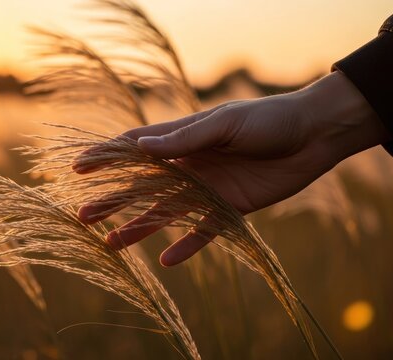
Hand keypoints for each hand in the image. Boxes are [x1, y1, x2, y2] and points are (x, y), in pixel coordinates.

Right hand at [76, 71, 389, 265]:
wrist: (313, 135)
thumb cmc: (267, 119)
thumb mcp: (224, 124)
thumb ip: (185, 138)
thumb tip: (141, 146)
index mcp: (184, 138)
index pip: (136, 149)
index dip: (107, 158)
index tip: (79, 168)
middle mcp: (189, 165)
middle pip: (143, 186)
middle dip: (113, 200)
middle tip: (84, 216)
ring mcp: (207, 189)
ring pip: (164, 213)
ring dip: (139, 227)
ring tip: (112, 244)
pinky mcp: (230, 209)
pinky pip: (203, 232)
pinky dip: (186, 246)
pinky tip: (166, 261)